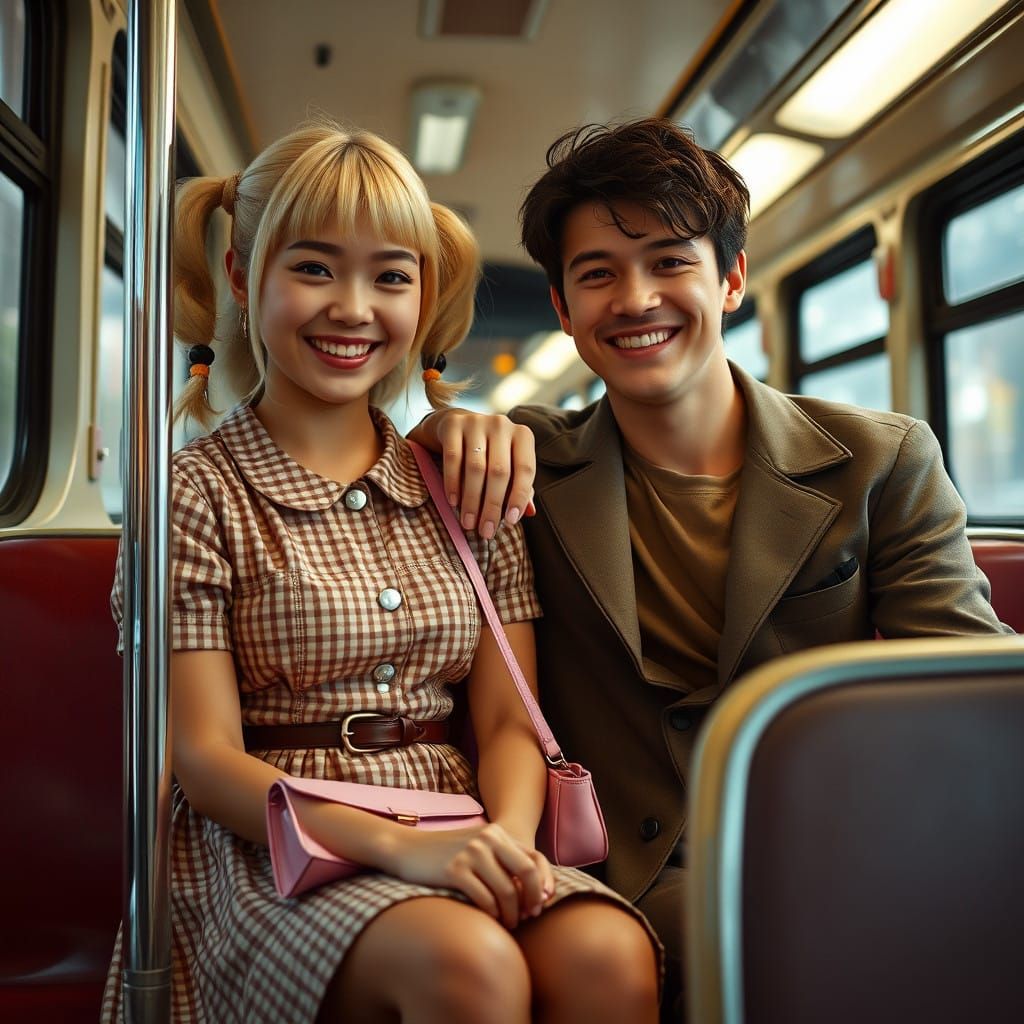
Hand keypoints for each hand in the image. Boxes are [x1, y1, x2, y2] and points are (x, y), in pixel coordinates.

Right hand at [386, 822, 554, 928]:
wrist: (407, 849)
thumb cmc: (447, 854)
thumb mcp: (478, 847)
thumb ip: (504, 859)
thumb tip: (539, 890)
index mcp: (497, 832)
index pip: (535, 857)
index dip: (545, 882)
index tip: (544, 903)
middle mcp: (487, 838)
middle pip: (527, 872)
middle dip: (533, 899)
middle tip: (529, 916)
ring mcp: (471, 853)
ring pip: (507, 891)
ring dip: (512, 914)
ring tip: (509, 924)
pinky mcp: (454, 870)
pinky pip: (485, 899)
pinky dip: (492, 914)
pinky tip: (491, 919)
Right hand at [414, 409, 536, 537]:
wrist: (457, 424)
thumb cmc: (489, 452)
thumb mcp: (508, 464)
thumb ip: (520, 487)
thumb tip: (529, 513)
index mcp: (522, 435)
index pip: (525, 469)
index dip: (519, 497)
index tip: (511, 522)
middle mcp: (502, 425)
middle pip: (499, 471)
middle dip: (492, 506)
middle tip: (486, 531)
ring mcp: (476, 421)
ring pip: (476, 468)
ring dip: (472, 500)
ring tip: (468, 523)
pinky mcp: (453, 424)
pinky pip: (453, 458)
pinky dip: (453, 483)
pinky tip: (454, 502)